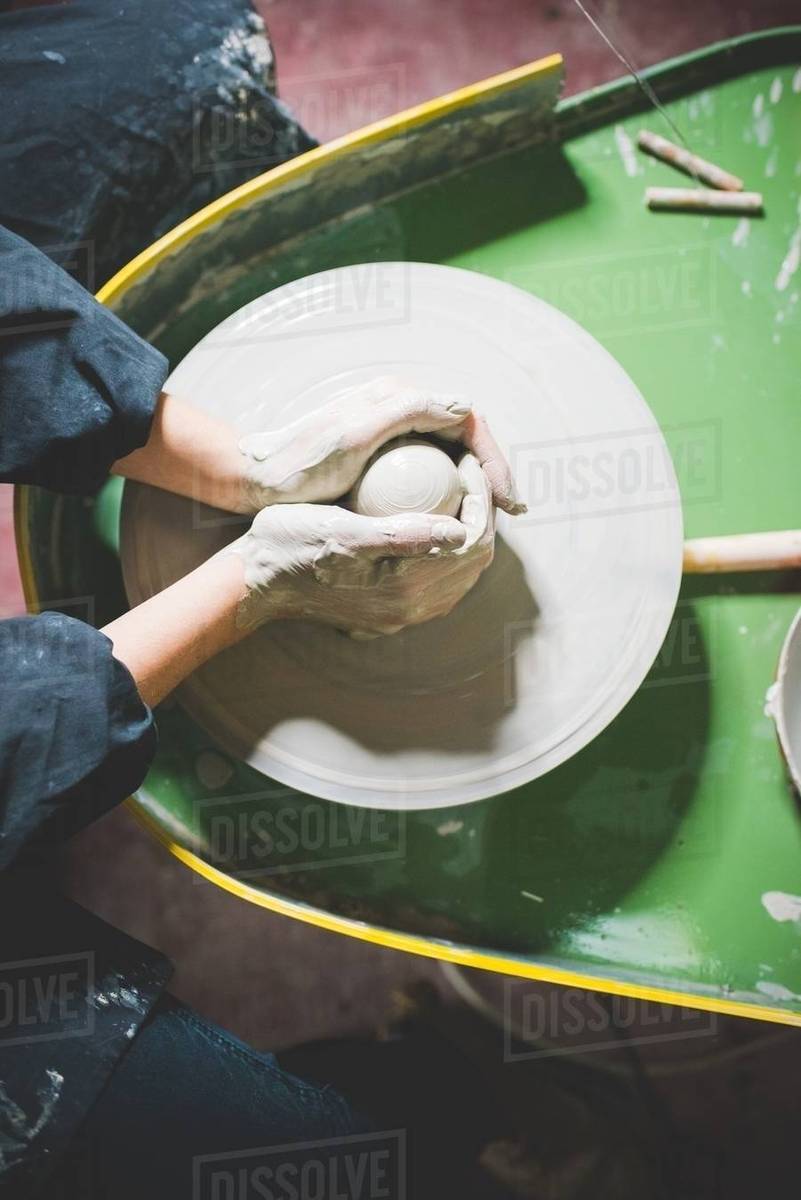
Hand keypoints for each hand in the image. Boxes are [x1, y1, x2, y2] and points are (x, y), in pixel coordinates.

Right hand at [226, 495, 489, 637]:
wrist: (257, 582)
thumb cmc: (292, 545)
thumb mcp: (343, 531)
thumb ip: (402, 536)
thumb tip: (457, 531)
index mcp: (406, 587)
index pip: (473, 539)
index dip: (481, 497)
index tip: (468, 462)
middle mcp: (411, 609)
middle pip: (474, 559)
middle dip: (480, 513)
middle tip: (466, 474)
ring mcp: (402, 616)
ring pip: (460, 573)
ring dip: (467, 532)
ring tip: (454, 494)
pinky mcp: (390, 615)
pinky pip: (439, 583)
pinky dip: (447, 551)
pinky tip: (433, 524)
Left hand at [238, 376, 525, 515]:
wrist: (255, 477)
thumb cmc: (300, 463)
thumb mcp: (352, 437)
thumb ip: (407, 413)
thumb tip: (465, 407)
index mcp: (398, 395)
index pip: (466, 421)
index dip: (494, 457)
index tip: (505, 497)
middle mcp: (399, 408)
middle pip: (464, 437)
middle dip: (492, 472)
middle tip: (512, 510)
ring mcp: (390, 433)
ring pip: (449, 455)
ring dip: (475, 484)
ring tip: (492, 518)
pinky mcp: (381, 456)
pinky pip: (428, 472)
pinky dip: (448, 493)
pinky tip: (454, 522)